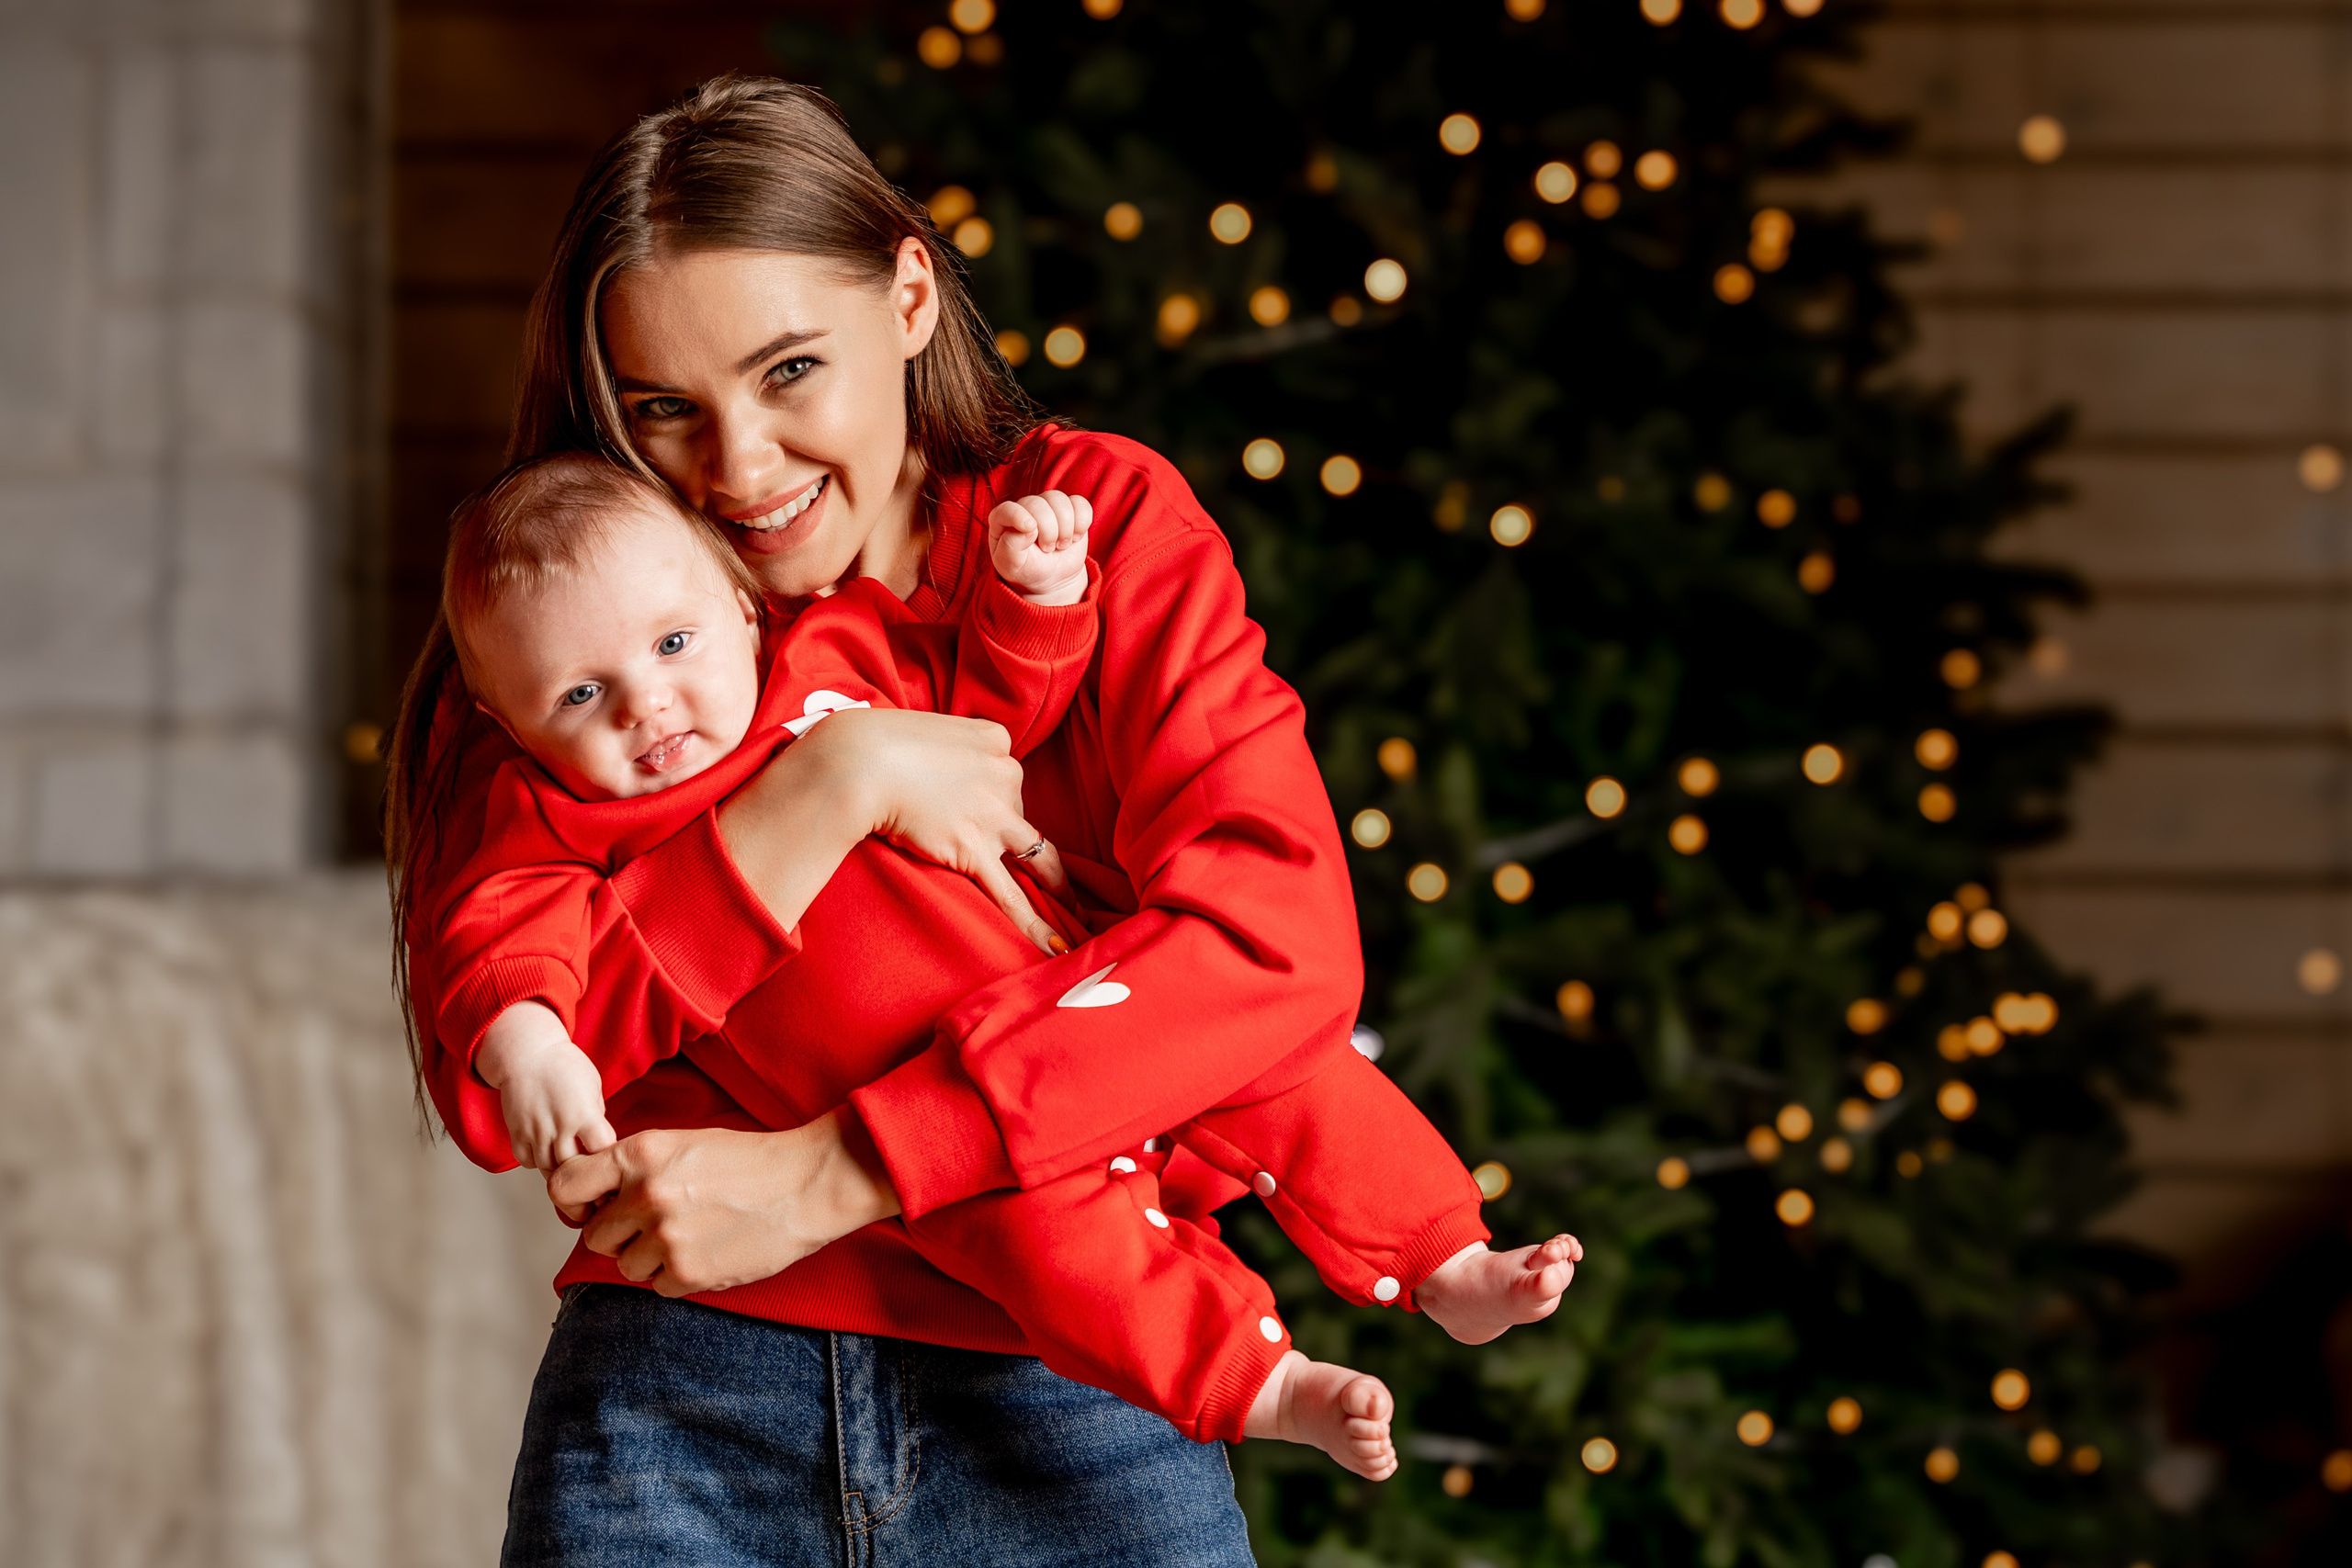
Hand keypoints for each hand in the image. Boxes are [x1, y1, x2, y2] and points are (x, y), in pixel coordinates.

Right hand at [475, 1001, 617, 1171]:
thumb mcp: (593, 1085)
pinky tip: (546, 1150)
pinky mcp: (516, 1133)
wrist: (527, 1053)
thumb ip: (596, 1115)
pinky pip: (526, 1162)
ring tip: (568, 1160)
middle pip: (573, 1167)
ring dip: (560, 1168)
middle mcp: (559, 1126)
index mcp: (583, 1113)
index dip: (607, 1154)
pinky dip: (537, 1162)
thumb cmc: (564, 1065)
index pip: (602, 1149)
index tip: (607, 1153)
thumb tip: (600, 1142)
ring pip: (548, 1169)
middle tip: (589, 1166)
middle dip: (583, 1168)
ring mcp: (535, 1132)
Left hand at [545, 1109, 901, 1296]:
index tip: (593, 1206)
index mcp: (642, 1155)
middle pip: (595, 1235)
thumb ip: (634, 1166)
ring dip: (650, 1257)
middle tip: (657, 1222)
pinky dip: (677, 1275)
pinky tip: (707, 1250)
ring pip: (625, 1265)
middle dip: (621, 1233)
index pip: (566, 1185)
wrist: (805, 1185)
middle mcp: (647, 1196)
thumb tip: (593, 1196)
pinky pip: (657, 1286)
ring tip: (689, 1236)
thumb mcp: (682, 1143)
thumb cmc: (747, 1160)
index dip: (575, 1201)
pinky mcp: (688, 1273)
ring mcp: (667, 1237)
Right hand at [722, 705, 1068, 953]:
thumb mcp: (920, 730)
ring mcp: (993, 815)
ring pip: (1039, 856)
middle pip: (1018, 813)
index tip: (973, 805)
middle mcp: (1005, 775)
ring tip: (1071, 912)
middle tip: (1037, 868)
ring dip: (1057, 886)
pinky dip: (1035, 924)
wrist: (859, 761)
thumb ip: (939, 750)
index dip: (991, 794)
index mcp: (993, 739)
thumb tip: (932, 768)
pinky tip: (1056, 946)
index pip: (1005, 774)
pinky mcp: (973, 850)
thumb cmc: (873, 744)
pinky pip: (1011, 895)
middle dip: (1015, 838)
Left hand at [987, 491, 1091, 606]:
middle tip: (1048, 549)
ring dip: (1065, 528)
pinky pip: (1080, 504)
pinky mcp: (1070, 508)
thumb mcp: (1011, 565)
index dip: (1020, 517)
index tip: (1032, 533)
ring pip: (1060, 500)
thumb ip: (1011, 546)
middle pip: (1038, 504)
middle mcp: (1025, 507)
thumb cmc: (1027, 570)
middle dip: (1048, 531)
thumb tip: (1028, 527)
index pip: (1007, 509)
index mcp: (1002, 519)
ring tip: (1060, 545)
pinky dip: (1082, 523)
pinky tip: (1075, 537)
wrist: (1052, 578)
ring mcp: (1048, 505)